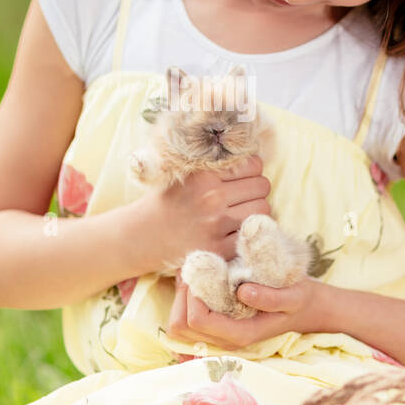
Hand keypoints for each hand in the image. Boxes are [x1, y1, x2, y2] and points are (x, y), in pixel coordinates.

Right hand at [141, 155, 270, 271]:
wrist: (141, 235)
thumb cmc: (167, 200)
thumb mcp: (185, 172)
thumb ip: (215, 163)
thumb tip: (255, 155)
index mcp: (203, 174)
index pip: (254, 164)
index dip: (250, 171)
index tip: (241, 178)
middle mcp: (211, 197)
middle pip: (262, 186)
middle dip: (255, 190)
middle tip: (241, 197)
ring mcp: (216, 225)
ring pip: (263, 209)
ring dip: (256, 210)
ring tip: (240, 212)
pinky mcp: (218, 249)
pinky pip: (253, 233)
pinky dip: (249, 232)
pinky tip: (235, 230)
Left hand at [166, 273, 324, 349]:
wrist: (305, 308)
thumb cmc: (298, 298)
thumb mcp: (293, 294)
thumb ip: (272, 297)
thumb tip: (243, 292)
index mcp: (240, 334)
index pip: (197, 321)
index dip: (192, 295)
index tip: (204, 271)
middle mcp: (225, 340)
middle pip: (179, 327)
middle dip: (181, 297)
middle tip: (196, 272)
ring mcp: (218, 337)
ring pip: (178, 327)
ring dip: (180, 299)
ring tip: (196, 276)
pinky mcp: (215, 329)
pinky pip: (186, 323)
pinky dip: (184, 304)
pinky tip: (198, 285)